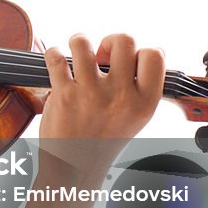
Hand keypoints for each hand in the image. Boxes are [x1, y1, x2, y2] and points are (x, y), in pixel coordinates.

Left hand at [38, 33, 164, 176]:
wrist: (76, 167)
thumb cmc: (104, 138)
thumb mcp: (135, 116)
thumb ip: (138, 86)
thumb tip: (126, 50)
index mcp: (144, 102)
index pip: (154, 56)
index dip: (139, 51)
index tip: (126, 61)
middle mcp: (120, 96)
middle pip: (123, 40)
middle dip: (109, 41)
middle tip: (101, 57)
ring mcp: (91, 94)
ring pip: (83, 42)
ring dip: (78, 42)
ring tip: (77, 55)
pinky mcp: (63, 95)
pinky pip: (56, 58)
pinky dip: (54, 54)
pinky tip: (58, 62)